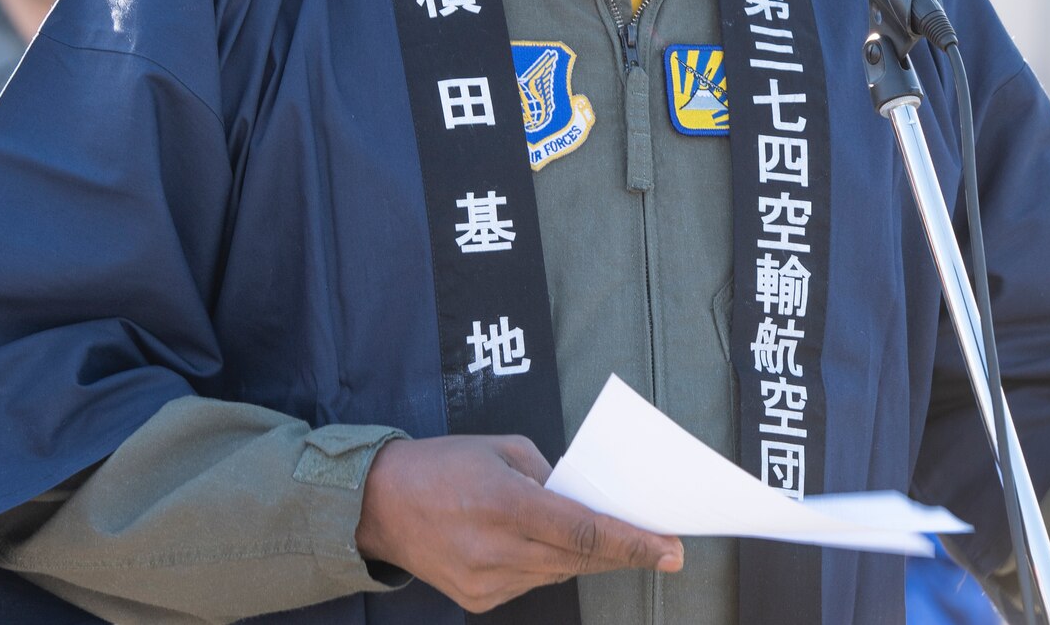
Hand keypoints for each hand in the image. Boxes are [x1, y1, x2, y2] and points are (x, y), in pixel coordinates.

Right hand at [355, 434, 682, 612]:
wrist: (378, 505)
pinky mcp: (478, 600)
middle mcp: (498, 550)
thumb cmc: (442, 466)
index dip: (634, 544)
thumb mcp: (503, 449)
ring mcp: (487, 581)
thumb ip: (551, 476)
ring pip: (559, 574)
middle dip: (625, 553)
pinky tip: (547, 546)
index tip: (670, 549)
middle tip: (662, 548)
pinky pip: (532, 582)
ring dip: (587, 557)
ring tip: (610, 540)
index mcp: (507, 504)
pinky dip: (549, 564)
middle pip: (581, 559)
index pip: (586, 532)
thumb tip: (585, 500)